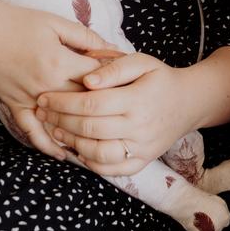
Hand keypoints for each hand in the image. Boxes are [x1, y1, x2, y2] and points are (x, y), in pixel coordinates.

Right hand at [0, 0, 115, 159]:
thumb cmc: (19, 22)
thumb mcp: (55, 23)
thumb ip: (85, 36)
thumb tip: (111, 48)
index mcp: (60, 62)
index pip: (96, 78)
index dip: (114, 80)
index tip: (127, 84)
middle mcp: (47, 85)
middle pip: (84, 103)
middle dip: (104, 108)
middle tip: (121, 114)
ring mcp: (30, 98)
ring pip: (62, 122)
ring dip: (80, 132)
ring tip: (102, 141)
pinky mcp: (15, 105)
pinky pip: (32, 131)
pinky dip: (47, 144)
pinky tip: (62, 153)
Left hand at [35, 51, 195, 175]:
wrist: (188, 102)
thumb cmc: (159, 78)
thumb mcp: (141, 61)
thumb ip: (113, 67)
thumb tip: (86, 80)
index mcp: (137, 100)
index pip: (91, 104)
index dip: (63, 102)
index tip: (44, 97)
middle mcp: (140, 127)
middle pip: (89, 128)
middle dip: (59, 121)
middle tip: (41, 113)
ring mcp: (142, 147)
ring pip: (97, 152)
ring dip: (71, 143)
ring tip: (54, 131)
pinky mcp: (143, 161)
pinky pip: (112, 169)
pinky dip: (91, 163)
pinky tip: (77, 150)